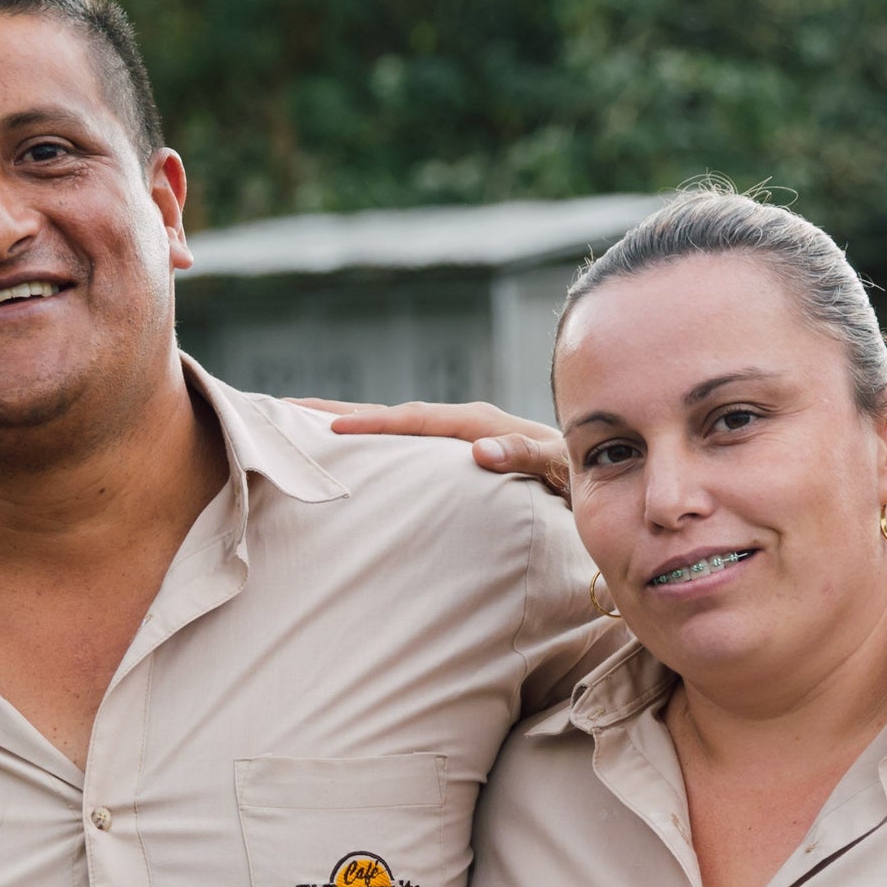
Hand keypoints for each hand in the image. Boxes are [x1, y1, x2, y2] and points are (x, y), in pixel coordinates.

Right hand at [293, 398, 568, 492]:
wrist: (599, 477)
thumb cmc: (581, 474)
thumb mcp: (559, 465)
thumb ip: (527, 454)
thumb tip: (478, 450)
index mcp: (481, 425)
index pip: (418, 420)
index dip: (376, 424)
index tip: (332, 429)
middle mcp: (464, 425)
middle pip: (393, 416)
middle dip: (342, 412)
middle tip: (287, 410)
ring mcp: (459, 439)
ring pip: (396, 429)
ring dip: (352, 425)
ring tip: (300, 426)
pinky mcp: (458, 455)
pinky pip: (410, 446)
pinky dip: (376, 443)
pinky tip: (350, 456)